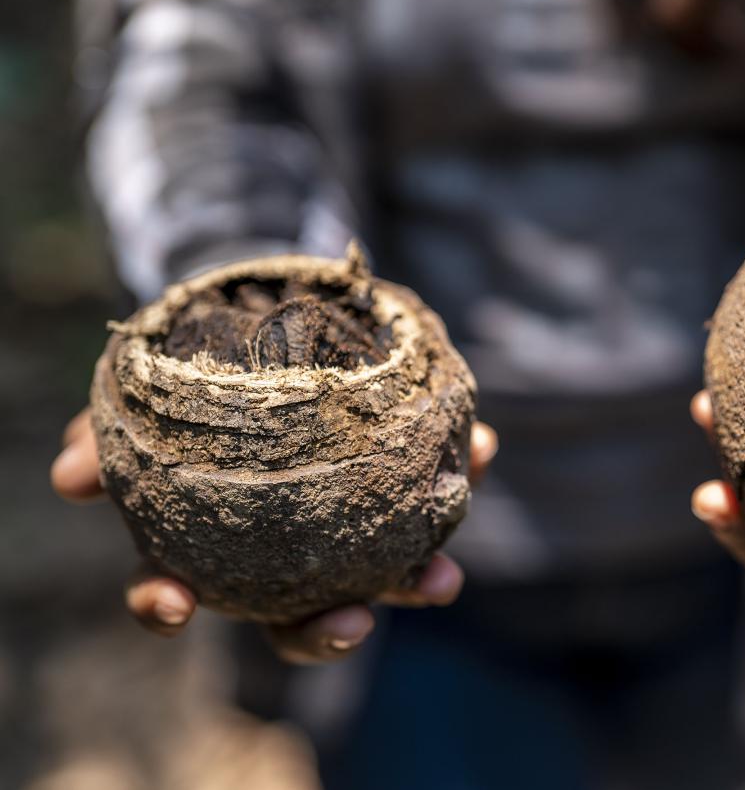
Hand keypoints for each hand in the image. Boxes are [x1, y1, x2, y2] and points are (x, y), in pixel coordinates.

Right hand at [51, 410, 497, 663]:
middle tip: (354, 620)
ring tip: (442, 576)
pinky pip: (436, 480)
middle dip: (330, 630)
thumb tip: (66, 476)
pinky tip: (480, 448)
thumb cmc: (202, 372)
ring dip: (415, 579)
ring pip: (385, 569)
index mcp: (222, 535)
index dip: (176, 607)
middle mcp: (292, 545)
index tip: (174, 607)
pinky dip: (460, 468)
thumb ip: (105, 434)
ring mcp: (353, 517)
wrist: (268, 313)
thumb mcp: (148, 396)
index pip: (193, 591)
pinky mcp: (404, 471)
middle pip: (305, 614)